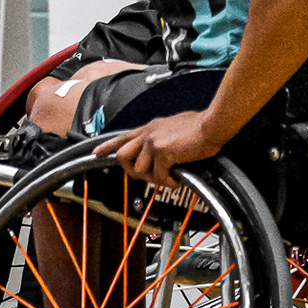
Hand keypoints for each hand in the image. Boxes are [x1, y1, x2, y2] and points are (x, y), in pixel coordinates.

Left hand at [97, 109, 223, 187]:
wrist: (211, 125)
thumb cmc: (199, 126)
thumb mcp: (173, 128)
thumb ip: (163, 139)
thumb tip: (164, 156)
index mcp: (149, 128)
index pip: (122, 137)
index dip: (107, 146)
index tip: (96, 153)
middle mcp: (147, 134)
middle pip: (122, 156)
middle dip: (132, 170)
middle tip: (149, 176)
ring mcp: (153, 142)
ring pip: (139, 170)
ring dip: (154, 178)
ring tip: (168, 177)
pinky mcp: (162, 152)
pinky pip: (159, 176)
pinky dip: (168, 182)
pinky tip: (177, 179)